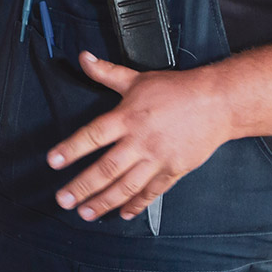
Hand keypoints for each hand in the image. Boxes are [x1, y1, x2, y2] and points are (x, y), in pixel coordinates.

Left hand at [46, 52, 232, 220]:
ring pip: (127, 186)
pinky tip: (123, 213)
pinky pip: (152, 192)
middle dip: (83, 187)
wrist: (218, 103)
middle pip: (107, 168)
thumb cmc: (177, 90)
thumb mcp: (138, 78)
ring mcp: (158, 159)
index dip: (72, 148)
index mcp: (128, 117)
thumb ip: (107, 73)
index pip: (93, 135)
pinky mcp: (174, 170)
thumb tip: (84, 58)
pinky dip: (137, 204)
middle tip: (63, 200)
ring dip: (104, 201)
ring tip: (86, 213)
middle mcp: (141, 141)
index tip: (54, 161)